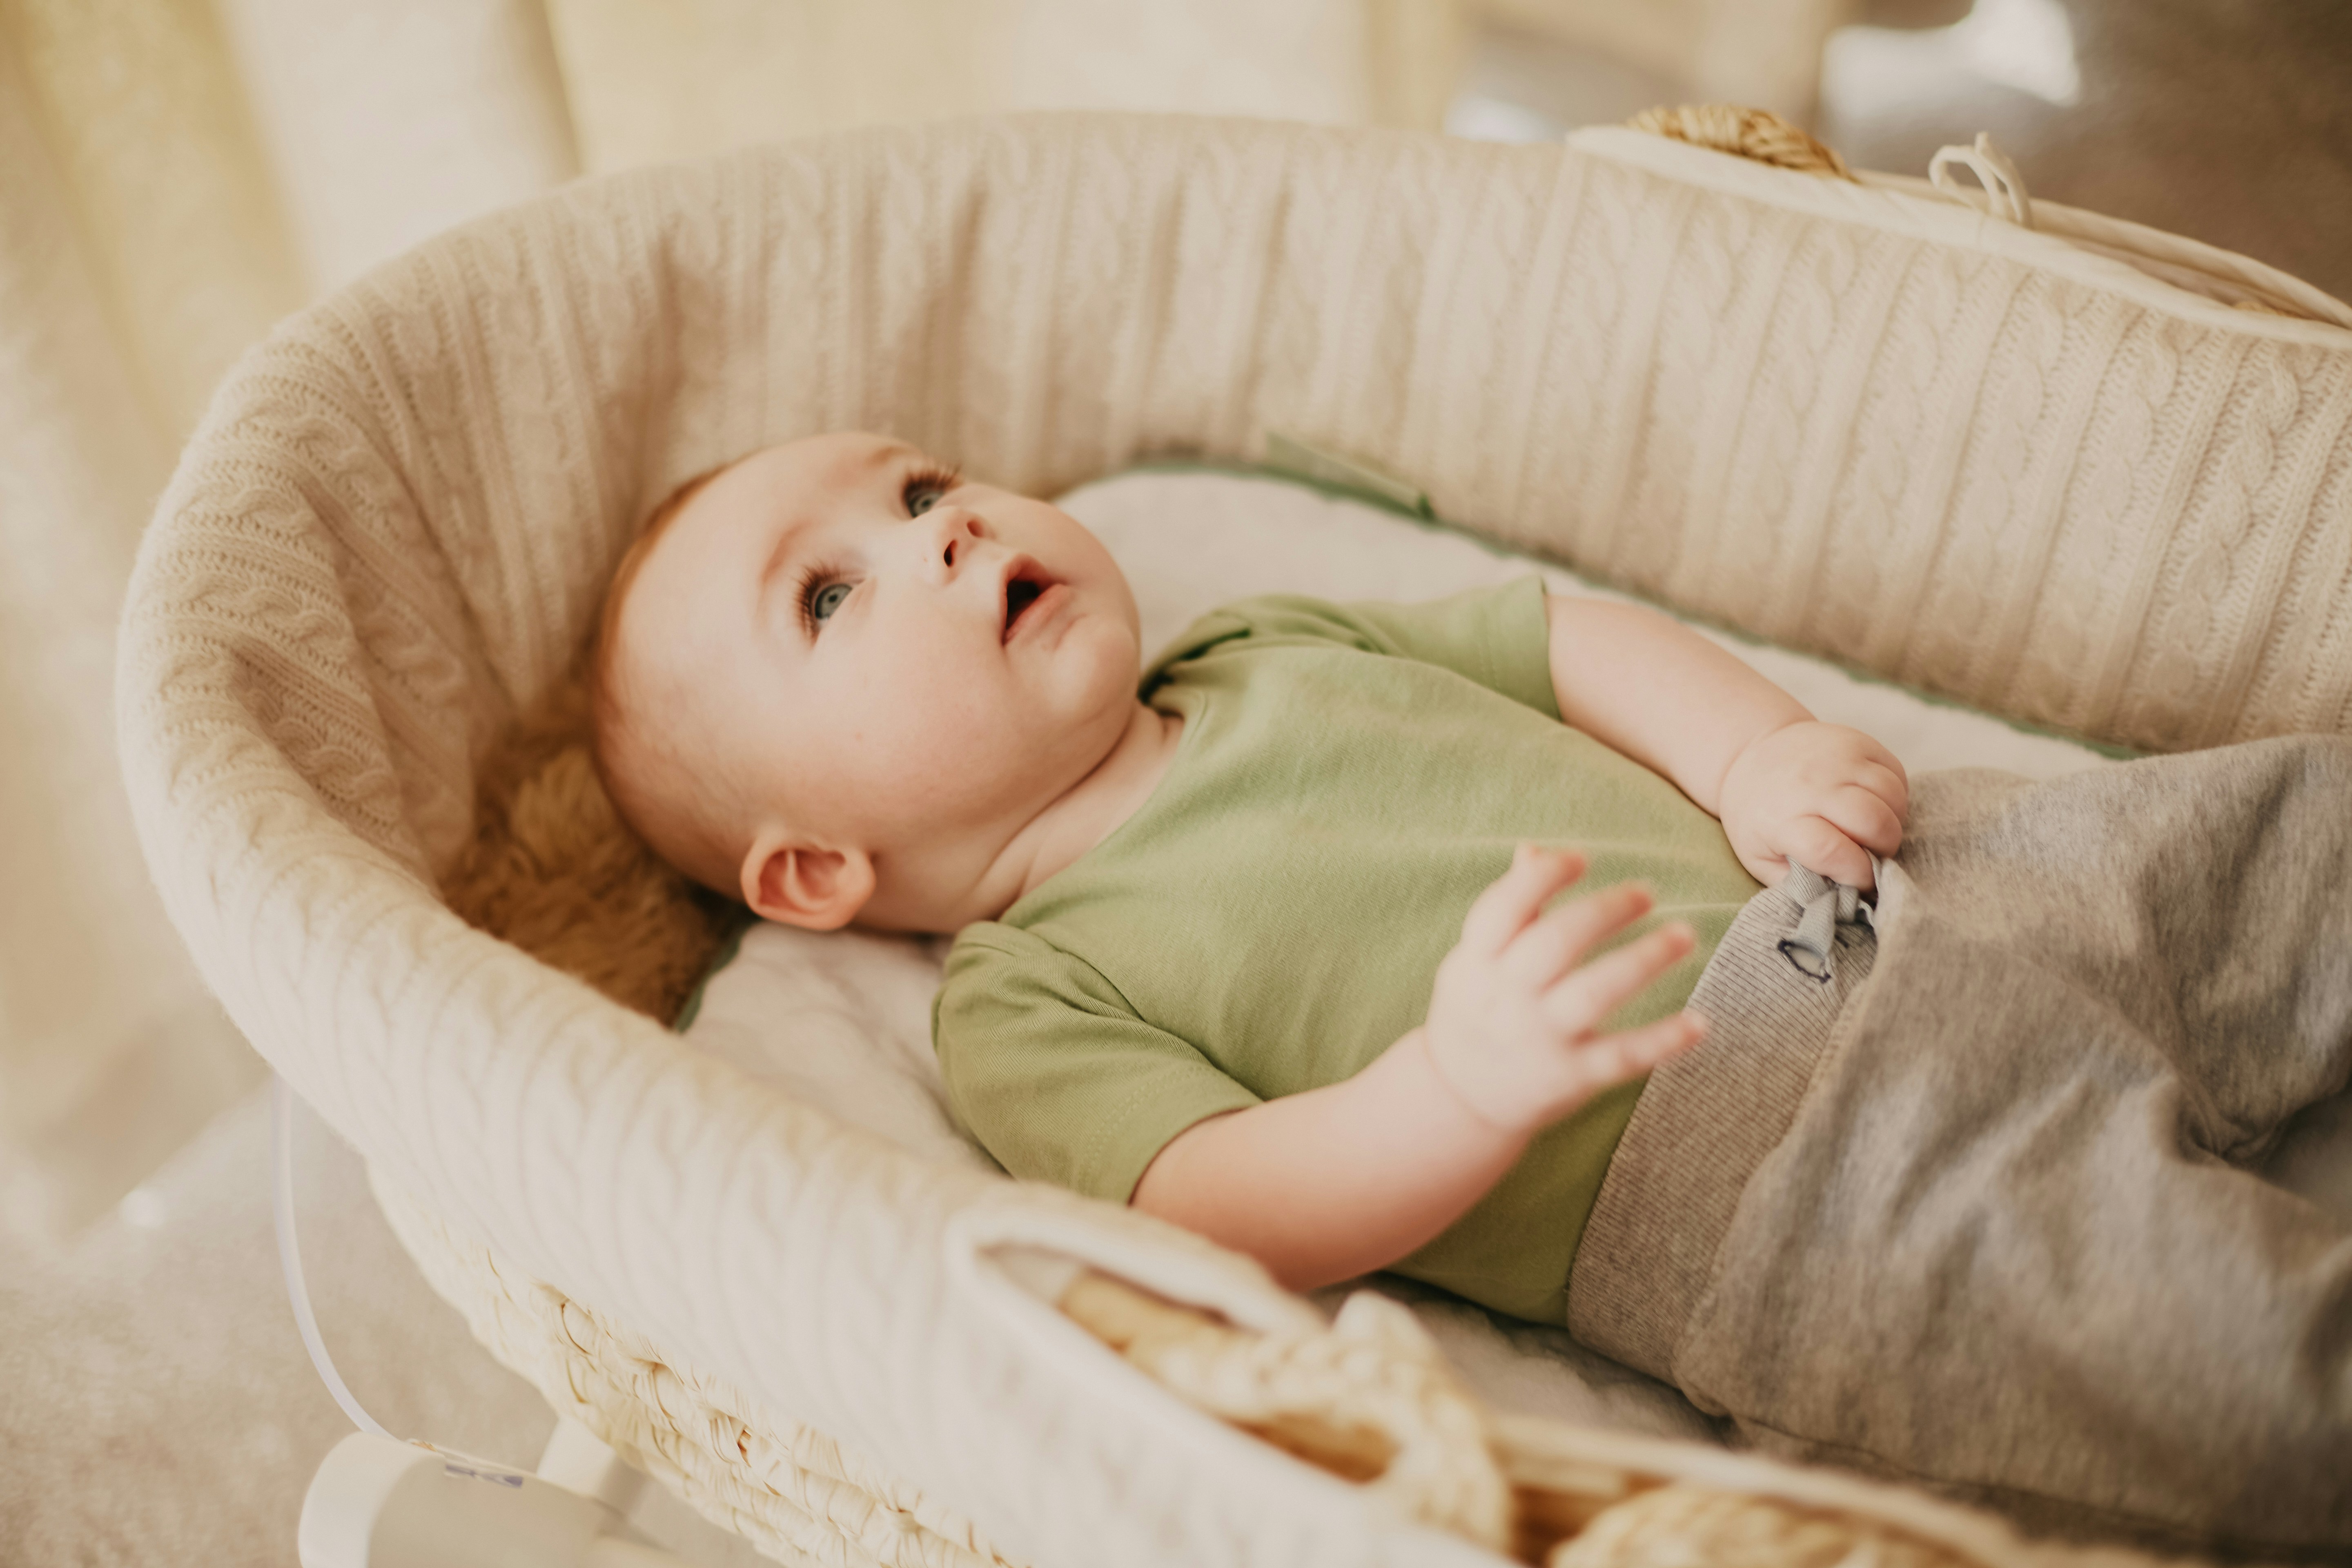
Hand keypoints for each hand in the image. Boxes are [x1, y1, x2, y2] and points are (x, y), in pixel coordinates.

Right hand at [1421, 845, 1708, 1134]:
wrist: (1459, 1100)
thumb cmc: (1476, 1011)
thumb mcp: (1475, 960)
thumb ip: (1508, 911)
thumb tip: (1535, 852)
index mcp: (1477, 960)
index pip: (1503, 909)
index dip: (1540, 879)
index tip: (1581, 859)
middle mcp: (1506, 997)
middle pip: (1554, 944)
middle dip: (1604, 911)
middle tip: (1646, 892)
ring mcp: (1539, 1038)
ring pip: (1592, 994)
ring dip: (1642, 960)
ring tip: (1684, 935)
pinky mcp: (1570, 1076)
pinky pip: (1621, 1056)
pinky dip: (1662, 1041)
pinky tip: (1699, 1023)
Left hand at [1717, 720, 1908, 891]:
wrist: (1750, 754)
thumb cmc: (1757, 816)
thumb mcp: (1759, 858)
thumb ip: (1794, 884)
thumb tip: (1835, 900)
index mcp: (1784, 819)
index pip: (1833, 851)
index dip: (1858, 874)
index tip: (1861, 882)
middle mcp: (1812, 785)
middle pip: (1874, 821)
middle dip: (1884, 848)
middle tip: (1872, 855)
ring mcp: (1838, 758)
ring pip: (1892, 797)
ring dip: (1893, 822)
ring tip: (1873, 831)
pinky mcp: (1858, 741)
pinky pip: (1897, 774)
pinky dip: (1896, 797)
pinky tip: (1876, 805)